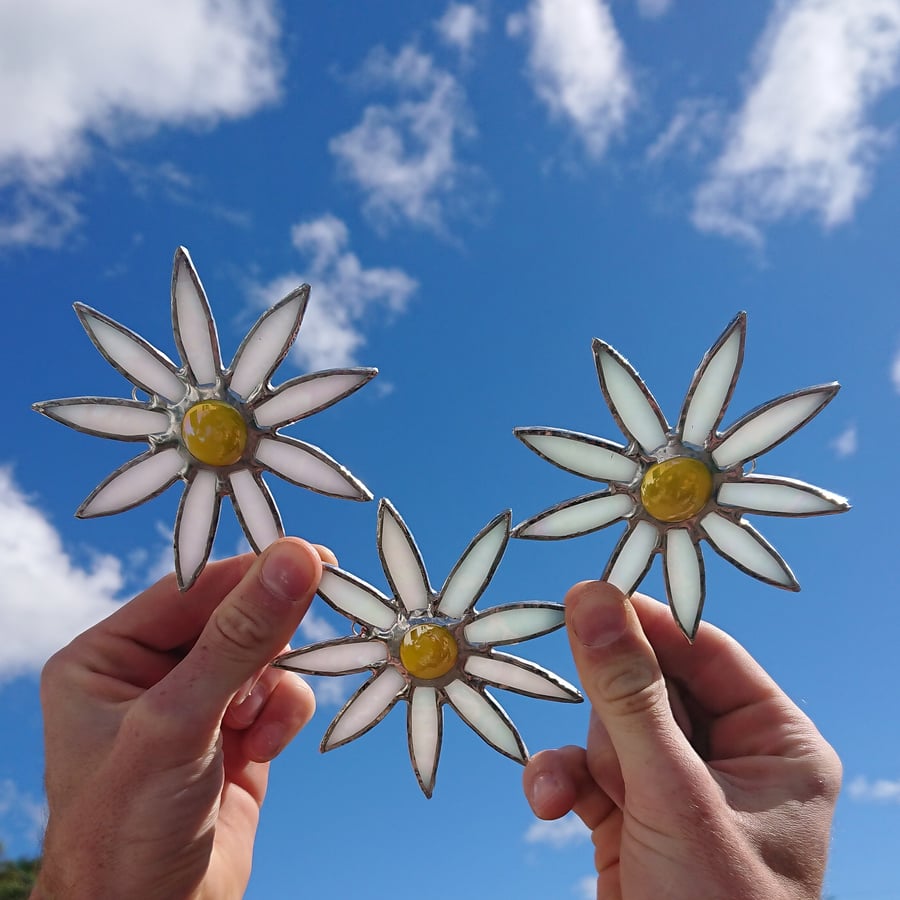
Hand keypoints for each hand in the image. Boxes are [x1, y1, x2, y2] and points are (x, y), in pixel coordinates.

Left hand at [33, 538, 327, 899]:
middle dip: (268, 634)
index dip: (251, 571)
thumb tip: (296, 560)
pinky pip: (279, 697)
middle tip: (318, 616)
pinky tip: (260, 750)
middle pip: (233, 619)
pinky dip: (282, 715)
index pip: (191, 590)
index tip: (312, 557)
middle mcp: (150, 675)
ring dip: (273, 683)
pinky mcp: (237, 738)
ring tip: (253, 722)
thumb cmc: (127, 829)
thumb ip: (240, 638)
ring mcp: (196, 707)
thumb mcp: (178, 721)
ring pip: (263, 656)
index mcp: (107, 657)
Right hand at [522, 581, 840, 899]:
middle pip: (650, 686)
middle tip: (587, 709)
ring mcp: (677, 790)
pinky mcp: (631, 819)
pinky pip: (588, 772)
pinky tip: (549, 805)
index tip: (590, 594)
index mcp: (776, 746)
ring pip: (610, 727)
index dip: (650, 623)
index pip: (707, 652)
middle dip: (614, 713)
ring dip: (585, 756)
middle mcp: (730, 761)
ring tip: (591, 796)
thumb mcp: (673, 795)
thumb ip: (628, 694)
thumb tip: (592, 596)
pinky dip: (564, 782)